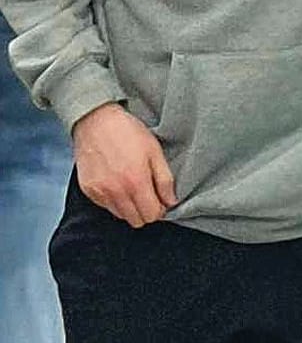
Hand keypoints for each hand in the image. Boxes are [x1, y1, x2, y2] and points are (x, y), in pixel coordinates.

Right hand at [72, 103, 175, 227]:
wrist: (96, 122)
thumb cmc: (128, 133)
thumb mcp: (155, 151)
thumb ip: (164, 180)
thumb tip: (170, 202)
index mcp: (136, 182)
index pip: (151, 215)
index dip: (159, 209)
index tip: (160, 198)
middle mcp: (116, 192)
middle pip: (136, 221)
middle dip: (146, 211)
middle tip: (148, 194)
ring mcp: (100, 193)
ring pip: (121, 216)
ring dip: (130, 207)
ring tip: (132, 186)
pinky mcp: (89, 191)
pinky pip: (106, 207)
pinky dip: (115, 200)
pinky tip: (118, 183)